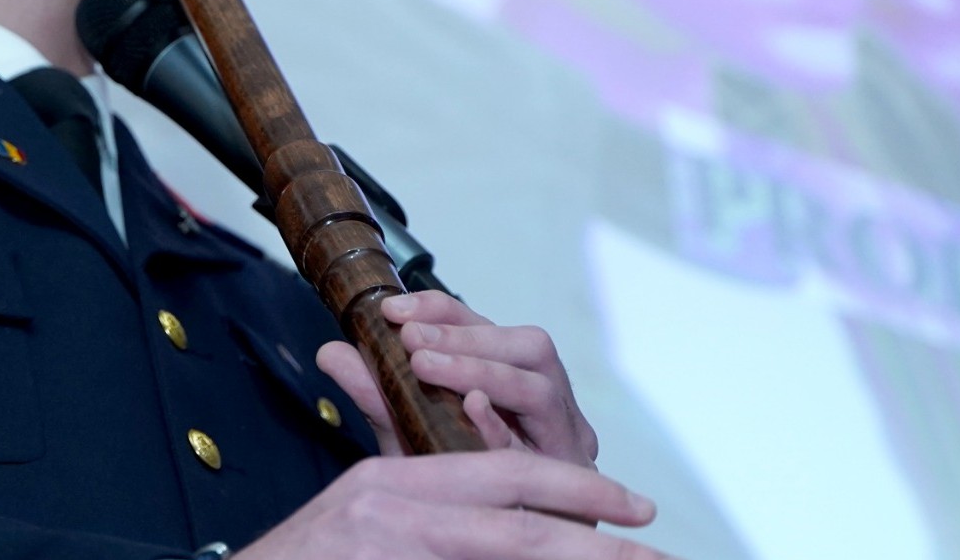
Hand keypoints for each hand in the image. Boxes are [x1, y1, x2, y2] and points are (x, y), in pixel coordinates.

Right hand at [231, 451, 671, 559]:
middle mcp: (396, 517)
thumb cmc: (303, 556)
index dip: (574, 487)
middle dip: (594, 539)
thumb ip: (403, 452)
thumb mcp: (359, 500)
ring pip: (505, 554)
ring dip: (567, 559)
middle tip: (656, 550)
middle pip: (517, 525)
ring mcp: (396, 550)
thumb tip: (472, 414)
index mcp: (395, 486)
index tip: (632, 507)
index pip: (503, 474)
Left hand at [317, 291, 597, 465]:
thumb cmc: (452, 490)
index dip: (442, 311)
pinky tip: (473, 410)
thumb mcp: (407, 435)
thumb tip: (331, 352)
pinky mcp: (571, 485)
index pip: (487, 328)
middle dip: (466, 336)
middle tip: (411, 339)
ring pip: (541, 388)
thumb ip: (377, 394)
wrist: (473, 547)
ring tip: (426, 366)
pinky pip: (547, 451)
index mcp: (513, 384)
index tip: (394, 309)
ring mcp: (565, 444)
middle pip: (530, 347)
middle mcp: (549, 409)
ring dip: (481, 369)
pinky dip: (505, 426)